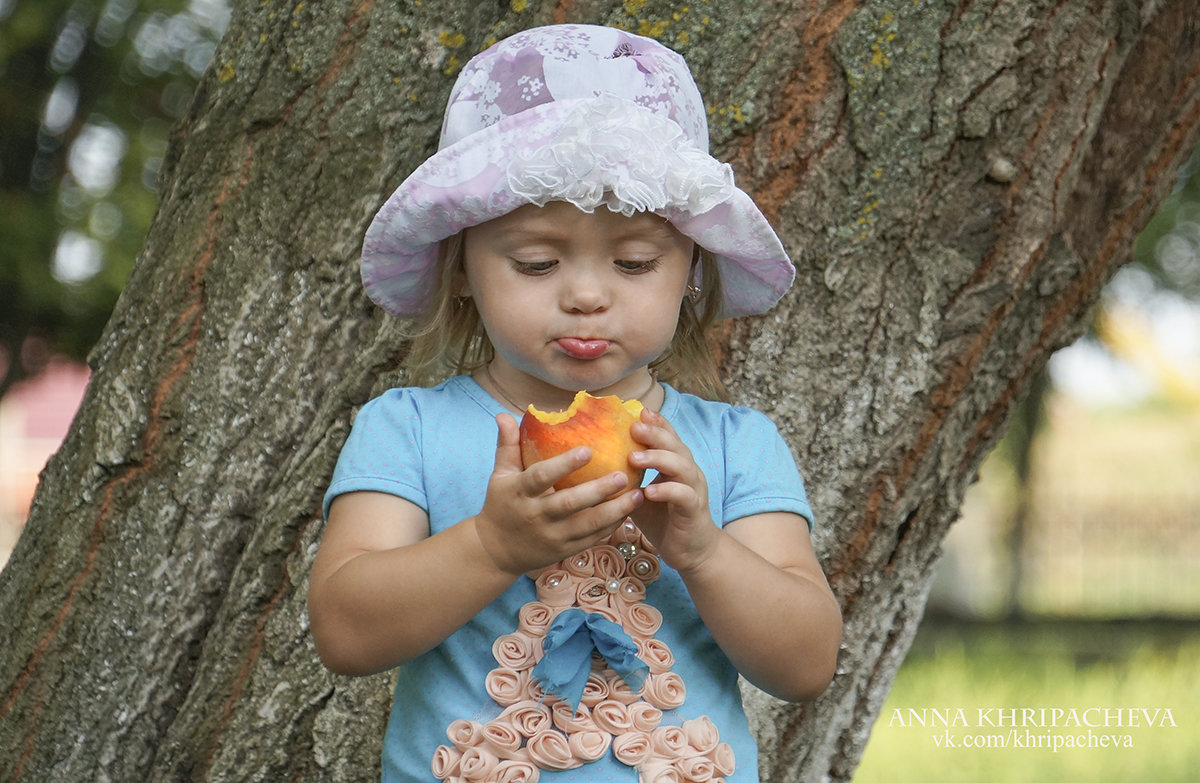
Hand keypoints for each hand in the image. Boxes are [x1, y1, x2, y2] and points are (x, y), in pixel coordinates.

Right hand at [474, 414, 642, 575]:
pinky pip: (592, 538)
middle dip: (597, 490)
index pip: (542, 477)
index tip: (588, 450)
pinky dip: (612, 526)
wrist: (497, 551)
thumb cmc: (501, 505)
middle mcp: (537, 515)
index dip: (564, 465)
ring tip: (638, 494)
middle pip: (569, 504)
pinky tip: (630, 511)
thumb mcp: (499, 475)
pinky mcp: (565, 550)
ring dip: (615, 511)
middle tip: (622, 474)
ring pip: (587, 525)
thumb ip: (507, 445)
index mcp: (520, 493)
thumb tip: (504, 414)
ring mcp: (553, 535)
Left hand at [628, 408, 719, 573]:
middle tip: (633, 428)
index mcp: (676, 464)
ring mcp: (694, 490)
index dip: (656, 422)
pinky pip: (683, 495)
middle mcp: (688, 472)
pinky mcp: (694, 510)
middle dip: (655, 434)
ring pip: (682, 466)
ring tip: (634, 458)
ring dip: (658, 459)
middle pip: (675, 445)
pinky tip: (648, 491)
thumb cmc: (663, 520)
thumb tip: (593, 465)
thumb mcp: (641, 495)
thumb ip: (627, 478)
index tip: (637, 411)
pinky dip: (666, 491)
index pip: (668, 436)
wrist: (692, 551)